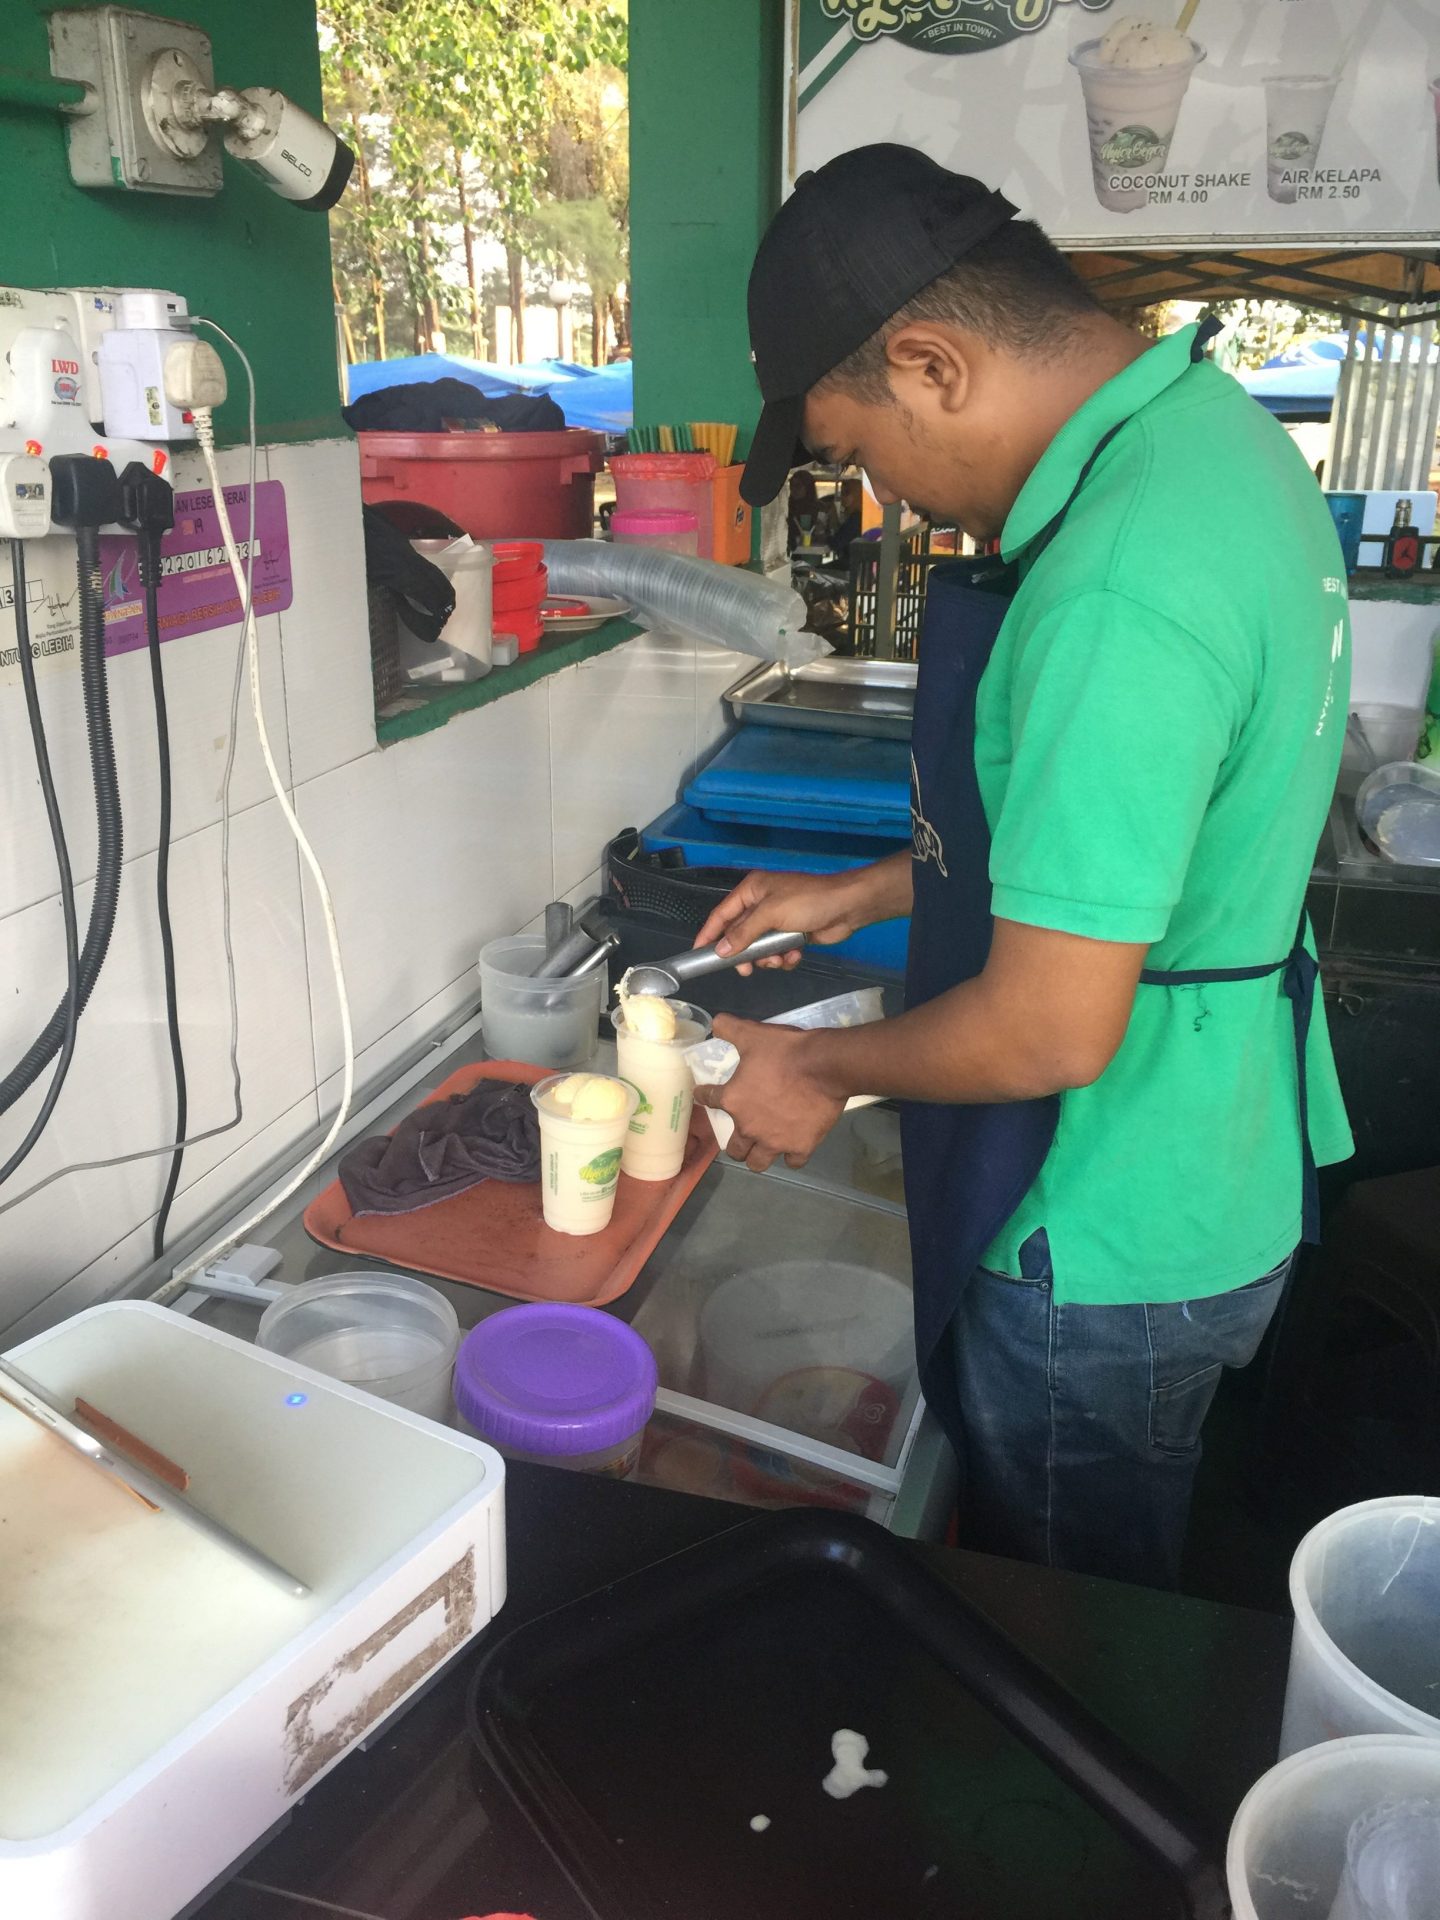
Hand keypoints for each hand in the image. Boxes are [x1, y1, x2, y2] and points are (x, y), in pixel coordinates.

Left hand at [692, 1016, 845, 1171]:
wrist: (824, 1066)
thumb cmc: (785, 1051)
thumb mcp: (752, 1034)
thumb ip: (729, 1029)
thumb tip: (715, 1023)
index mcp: (733, 1100)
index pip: (708, 1100)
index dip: (703, 1095)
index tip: (703, 1094)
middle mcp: (749, 1127)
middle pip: (734, 1149)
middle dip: (735, 1144)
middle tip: (741, 1136)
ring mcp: (775, 1141)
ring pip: (758, 1163)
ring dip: (756, 1157)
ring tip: (761, 1149)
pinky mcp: (801, 1147)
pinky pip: (792, 1162)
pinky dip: (791, 1156)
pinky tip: (793, 1148)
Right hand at [693, 869, 868, 975]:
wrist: (847, 907)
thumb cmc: (807, 902)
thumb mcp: (771, 914)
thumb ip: (743, 932)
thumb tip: (721, 950)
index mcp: (752, 891)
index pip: (722, 915)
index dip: (709, 934)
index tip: (698, 953)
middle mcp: (761, 904)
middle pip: (740, 936)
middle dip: (746, 953)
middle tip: (747, 970)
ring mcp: (778, 920)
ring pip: (760, 948)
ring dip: (768, 957)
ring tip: (780, 957)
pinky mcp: (793, 934)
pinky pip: (778, 951)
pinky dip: (785, 956)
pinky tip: (795, 954)